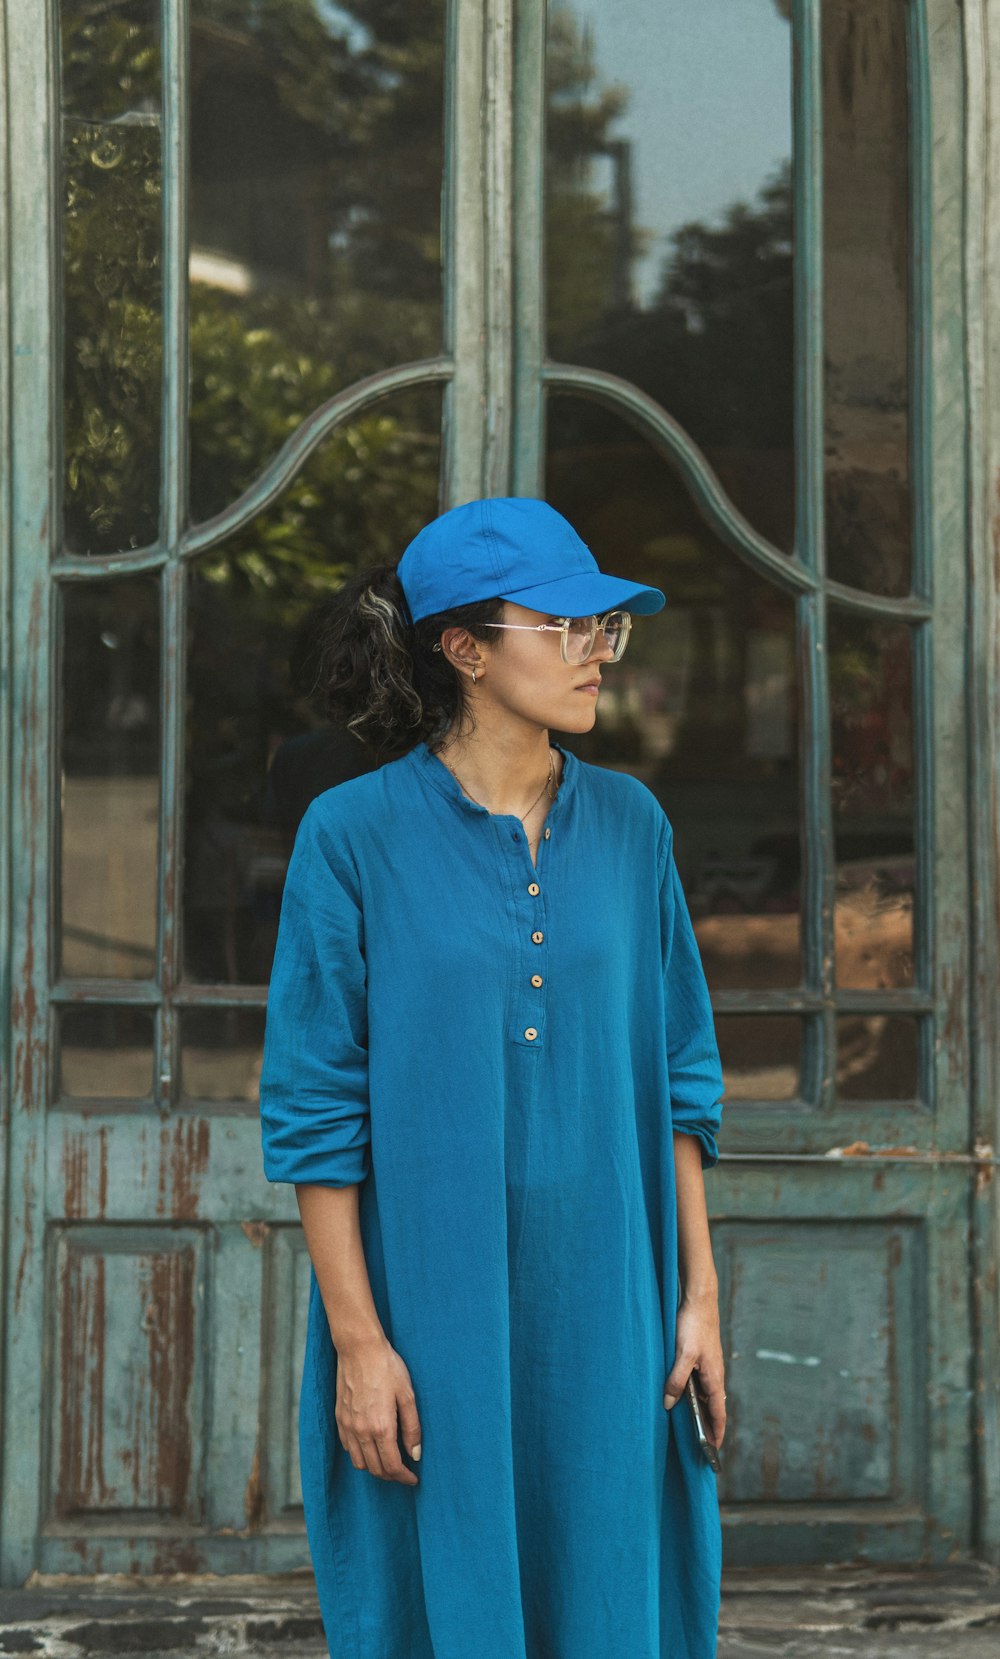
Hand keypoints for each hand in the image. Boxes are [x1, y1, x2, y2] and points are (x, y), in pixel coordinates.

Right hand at [334, 1334, 422, 1483]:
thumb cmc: (387, 1368)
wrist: (359, 1348)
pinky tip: (371, 1446)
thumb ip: (412, 1428)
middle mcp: (361, 1432)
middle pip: (375, 1469)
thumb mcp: (408, 1395)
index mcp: (381, 1428)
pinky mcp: (340, 1418)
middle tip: (404, 1472)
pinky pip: (348, 1448)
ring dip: (375, 1468)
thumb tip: (416, 1454)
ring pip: (359, 1463)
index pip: (392, 1466)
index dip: (404, 1477)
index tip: (413, 1479)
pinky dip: (360, 1455)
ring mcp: (348, 1426)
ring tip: (388, 1461)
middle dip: (391, 1476)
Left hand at [662, 1291, 725, 1448]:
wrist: (699, 1300)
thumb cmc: (693, 1326)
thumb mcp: (682, 1355)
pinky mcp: (701, 1358)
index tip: (714, 1451)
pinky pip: (699, 1384)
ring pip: (705, 1395)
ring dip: (700, 1411)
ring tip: (690, 1427)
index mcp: (714, 1378)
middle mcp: (714, 1375)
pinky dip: (694, 1396)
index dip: (716, 1432)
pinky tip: (682, 1397)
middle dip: (708, 1426)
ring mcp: (709, 1367)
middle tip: (701, 1446)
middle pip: (713, 1407)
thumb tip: (669, 1405)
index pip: (718, 1413)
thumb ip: (676, 1380)